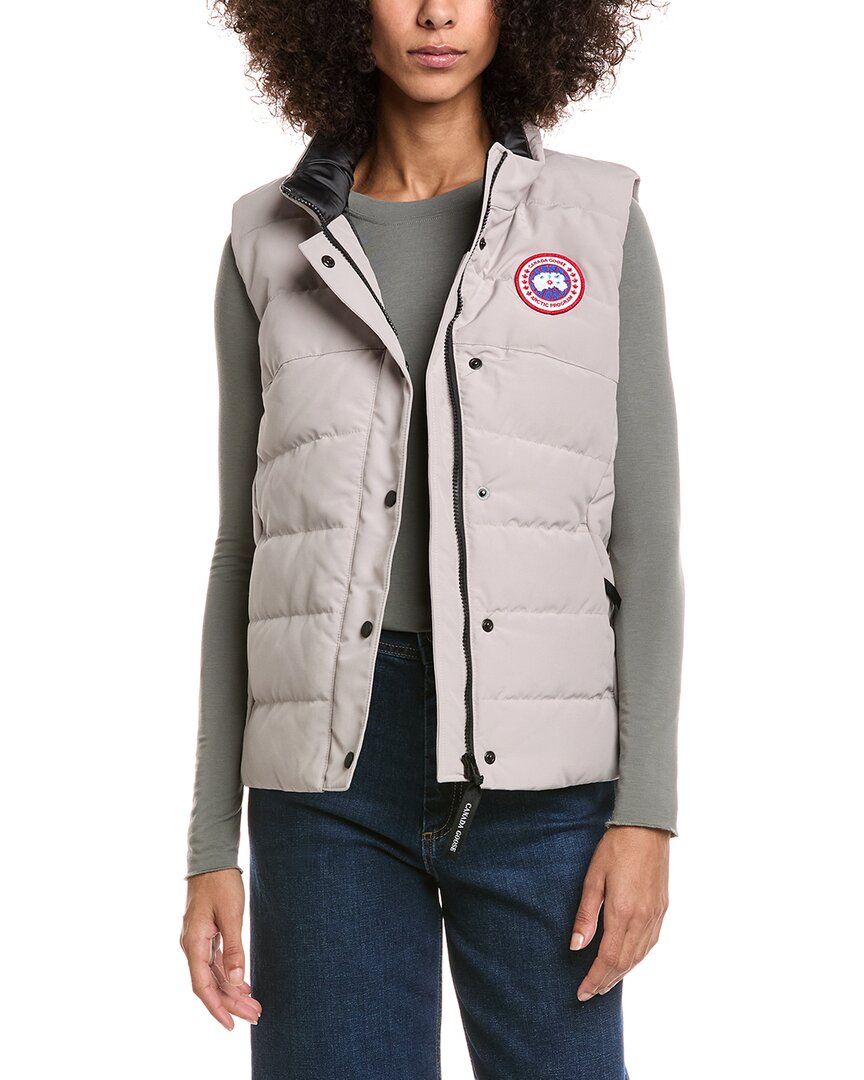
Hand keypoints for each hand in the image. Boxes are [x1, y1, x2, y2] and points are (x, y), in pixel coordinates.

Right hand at [180, 868, 262, 1029]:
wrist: (212, 859)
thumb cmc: (221, 883)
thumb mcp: (231, 915)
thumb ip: (233, 949)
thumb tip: (235, 981)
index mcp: (194, 943)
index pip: (202, 986)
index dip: (217, 1008)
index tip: (231, 1025)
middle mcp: (192, 946)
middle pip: (210, 984)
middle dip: (231, 1003)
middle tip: (256, 1015)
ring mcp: (197, 941)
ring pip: (213, 975)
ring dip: (232, 991)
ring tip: (254, 1005)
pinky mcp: (205, 934)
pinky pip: (215, 962)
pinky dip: (228, 975)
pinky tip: (242, 984)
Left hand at [569, 825, 669, 1000]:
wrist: (646, 828)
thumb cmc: (615, 849)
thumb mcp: (593, 878)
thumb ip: (586, 915)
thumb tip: (576, 946)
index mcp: (623, 913)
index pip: (608, 958)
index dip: (594, 978)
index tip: (582, 992)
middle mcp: (642, 919)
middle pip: (624, 962)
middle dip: (606, 981)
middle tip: (590, 993)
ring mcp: (655, 916)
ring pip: (639, 956)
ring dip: (621, 973)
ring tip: (605, 982)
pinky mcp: (662, 910)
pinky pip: (649, 944)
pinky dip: (636, 958)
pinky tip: (627, 961)